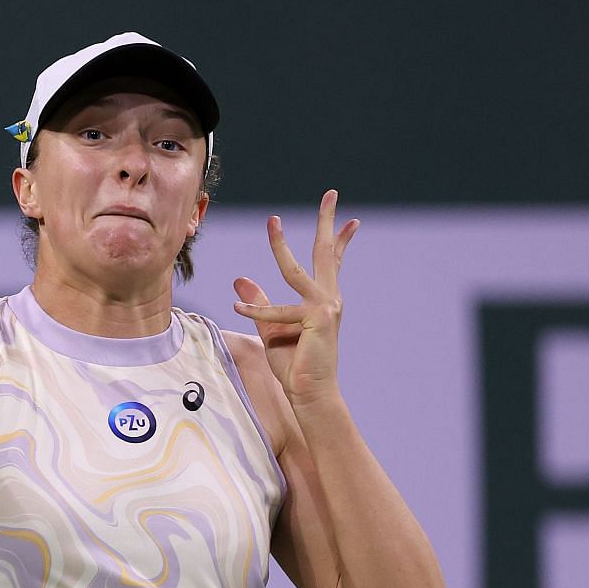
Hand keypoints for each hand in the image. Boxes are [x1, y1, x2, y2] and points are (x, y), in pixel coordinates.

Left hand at [232, 190, 358, 405]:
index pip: (333, 263)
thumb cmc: (295, 365)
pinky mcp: (314, 321)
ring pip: (296, 271)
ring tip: (272, 222)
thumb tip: (240, 281)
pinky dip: (257, 310)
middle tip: (331, 193)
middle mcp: (330, 299)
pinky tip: (237, 309)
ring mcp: (325, 308)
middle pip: (326, 253)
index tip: (352, 219)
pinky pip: (277, 312)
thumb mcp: (271, 329)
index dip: (339, 239)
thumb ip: (259, 303)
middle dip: (327, 221)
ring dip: (280, 245)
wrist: (310, 394)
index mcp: (324, 300)